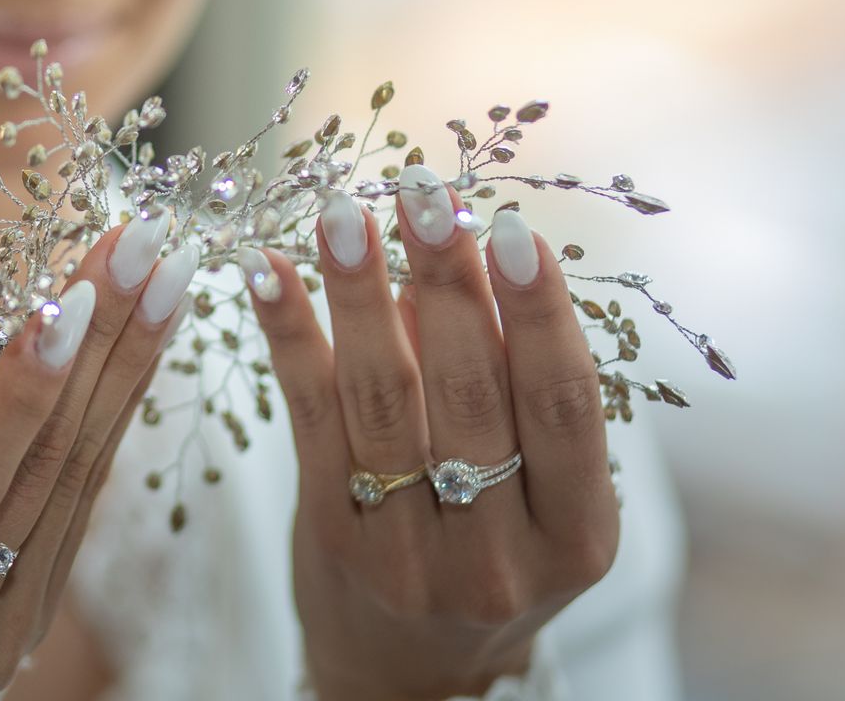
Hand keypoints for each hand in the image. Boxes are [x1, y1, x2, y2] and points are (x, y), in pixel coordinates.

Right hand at [0, 212, 194, 700]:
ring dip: (131, 366)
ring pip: (78, 481)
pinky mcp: (36, 615)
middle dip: (103, 344)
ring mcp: (0, 632)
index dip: (15, 392)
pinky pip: (84, 499)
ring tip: (170, 272)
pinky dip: (115, 412)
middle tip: (150, 244)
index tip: (66, 296)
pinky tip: (144, 343)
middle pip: (40, 471)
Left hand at [247, 168, 618, 700]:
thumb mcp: (538, 492)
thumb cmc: (490, 547)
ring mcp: (410, 555)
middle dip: (444, 281)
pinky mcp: (332, 538)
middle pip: (471, 394)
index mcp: (576, 535)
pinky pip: (310, 418)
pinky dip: (290, 335)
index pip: (566, 405)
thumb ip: (509, 382)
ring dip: (357, 294)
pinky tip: (267, 270)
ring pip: (383, 401)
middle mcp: (498, 553)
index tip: (512, 227)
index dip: (539, 313)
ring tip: (342, 213)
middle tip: (422, 191)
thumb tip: (455, 247)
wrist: (412, 672)